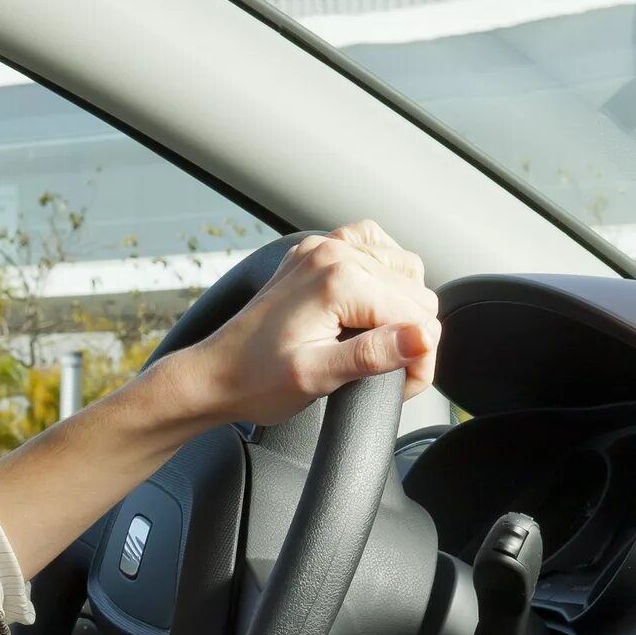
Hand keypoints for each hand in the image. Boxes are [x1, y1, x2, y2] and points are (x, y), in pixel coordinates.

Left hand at [172, 221, 441, 429]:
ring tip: (377, 343)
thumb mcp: (317, 377)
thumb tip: (423, 338)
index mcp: (338, 280)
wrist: (212, 374)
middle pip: (416, 290)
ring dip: (401, 305)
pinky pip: (373, 249)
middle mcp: (333, 253)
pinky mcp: (316, 254)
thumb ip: (372, 355)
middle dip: (412, 335)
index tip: (402, 386)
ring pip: (403, 268)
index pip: (418, 315)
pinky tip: (370, 305)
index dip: (419, 358)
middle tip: (389, 372)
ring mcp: (323, 249)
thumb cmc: (255, 381)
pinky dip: (383, 274)